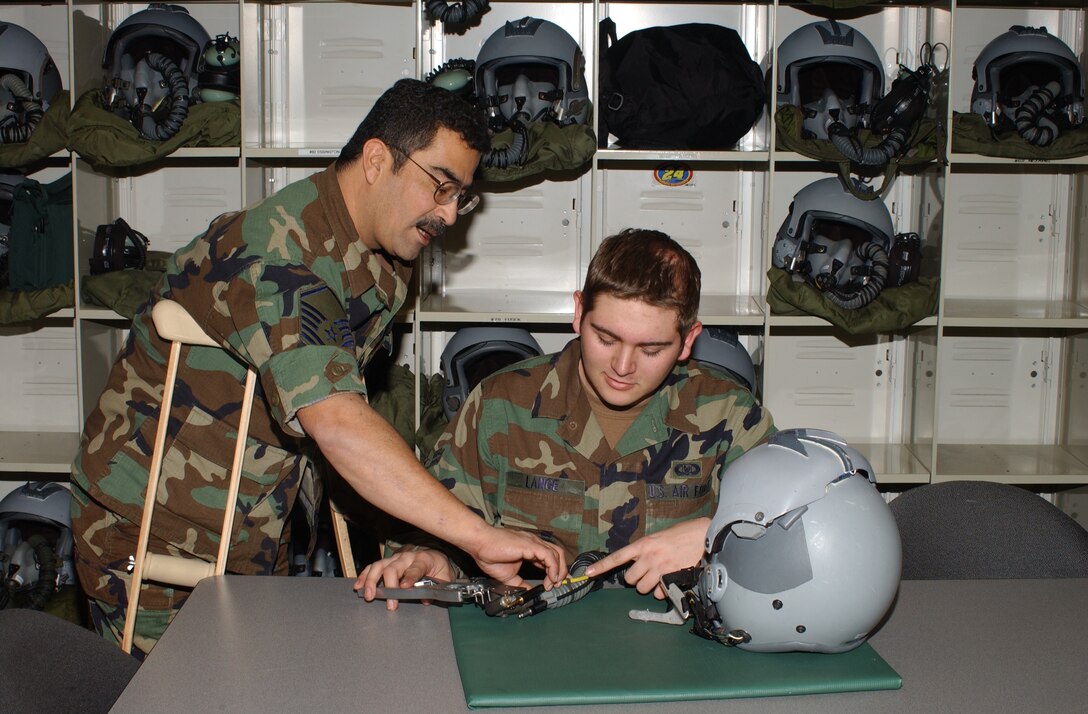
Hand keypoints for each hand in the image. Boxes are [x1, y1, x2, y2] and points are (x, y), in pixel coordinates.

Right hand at [354, 548, 453, 611]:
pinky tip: (358, 585)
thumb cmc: (439, 568)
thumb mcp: (445, 578)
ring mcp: (396, 558)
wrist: (435, 556)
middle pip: (393, 568)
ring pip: (379, 565)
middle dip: (388, 585)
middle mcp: (408, 557)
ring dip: (371, 580)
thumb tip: (426, 600)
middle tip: (387, 602)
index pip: (416, 568)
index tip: (404, 588)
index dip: (410, 577)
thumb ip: (438, 588)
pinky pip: (373, 567)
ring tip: (367, 594)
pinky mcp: (388, 562)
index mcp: (424, 560)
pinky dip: (364, 576)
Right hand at [464, 527, 567, 588]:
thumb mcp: (509, 576)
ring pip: (556, 554)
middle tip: (557, 585)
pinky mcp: (530, 545)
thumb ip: (520, 583)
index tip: (555, 584)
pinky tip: (550, 579)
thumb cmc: (490, 555)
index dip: (556, 571)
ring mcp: (533, 542)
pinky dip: (553, 568)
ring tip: (553, 584)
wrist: (480, 545)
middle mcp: (534, 544)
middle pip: (558, 554)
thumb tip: (528, 592)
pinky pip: (549, 555)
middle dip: (562, 571)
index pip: (550, 558)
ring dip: (559, 571)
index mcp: (530, 549)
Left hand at [584, 518, 708, 597]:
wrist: (703, 535)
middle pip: (630, 579)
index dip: (601, 566)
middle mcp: (649, 557)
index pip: (617, 557)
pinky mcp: (672, 578)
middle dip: (636, 579)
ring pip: (642, 588)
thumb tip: (638, 563)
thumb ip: (646, 550)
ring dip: (648, 586)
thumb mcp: (658, 538)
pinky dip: (662, 590)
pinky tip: (670, 580)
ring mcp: (660, 568)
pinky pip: (659, 593)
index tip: (588, 573)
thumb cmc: (681, 534)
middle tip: (647, 572)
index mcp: (643, 544)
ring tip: (659, 576)